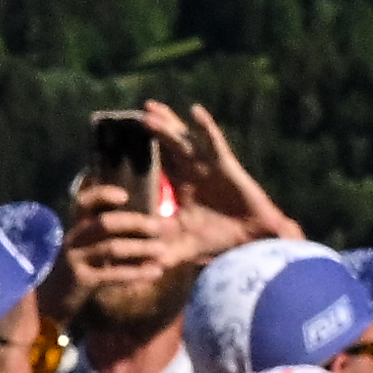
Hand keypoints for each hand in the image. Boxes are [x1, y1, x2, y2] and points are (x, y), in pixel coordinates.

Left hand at [138, 98, 300, 260]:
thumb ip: (155, 251)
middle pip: (169, 145)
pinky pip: (214, 142)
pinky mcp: (225, 165)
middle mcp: (193, 173)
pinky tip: (195, 112)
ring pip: (184, 140)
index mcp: (182, 188)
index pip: (158, 165)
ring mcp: (208, 166)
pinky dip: (206, 127)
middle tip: (138, 113)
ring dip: (168, 124)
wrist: (250, 242)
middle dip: (155, 129)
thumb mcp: (179, 246)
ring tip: (150, 109)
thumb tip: (128, 264)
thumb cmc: (218, 243)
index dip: (143, 153)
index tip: (122, 142)